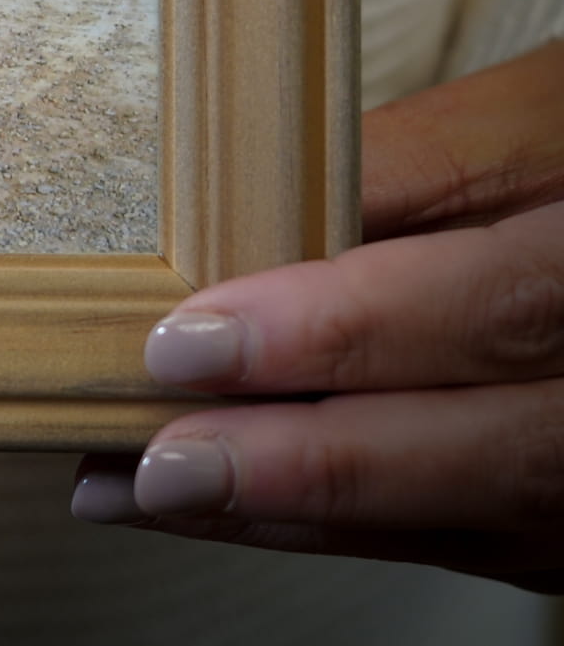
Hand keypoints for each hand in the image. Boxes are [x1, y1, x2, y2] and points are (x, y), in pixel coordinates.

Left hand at [73, 40, 563, 591]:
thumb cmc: (563, 157)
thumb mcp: (507, 125)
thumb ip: (391, 175)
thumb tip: (231, 231)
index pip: (495, 309)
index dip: (344, 332)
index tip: (198, 340)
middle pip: (488, 454)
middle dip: (310, 463)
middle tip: (162, 460)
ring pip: (457, 518)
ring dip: (287, 512)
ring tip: (139, 490)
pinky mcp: (555, 516)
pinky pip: (440, 537)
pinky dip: (316, 525)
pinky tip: (211, 507)